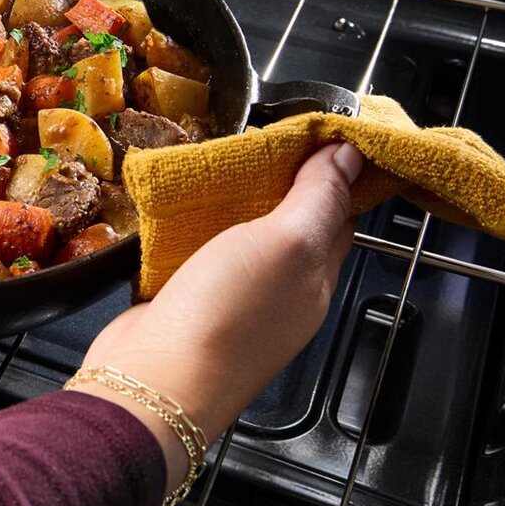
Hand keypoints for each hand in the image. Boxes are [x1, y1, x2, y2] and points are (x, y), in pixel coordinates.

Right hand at [76, 143, 364, 487]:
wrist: (154, 377)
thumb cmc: (228, 313)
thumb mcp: (286, 242)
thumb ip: (318, 198)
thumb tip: (350, 154)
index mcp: (316, 277)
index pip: (338, 213)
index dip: (332, 170)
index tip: (315, 128)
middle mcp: (281, 290)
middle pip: (288, 222)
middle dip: (278, 179)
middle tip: (258, 134)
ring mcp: (233, 297)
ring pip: (240, 235)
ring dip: (231, 201)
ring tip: (216, 159)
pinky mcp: (187, 299)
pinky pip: (198, 251)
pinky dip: (193, 225)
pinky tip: (180, 203)